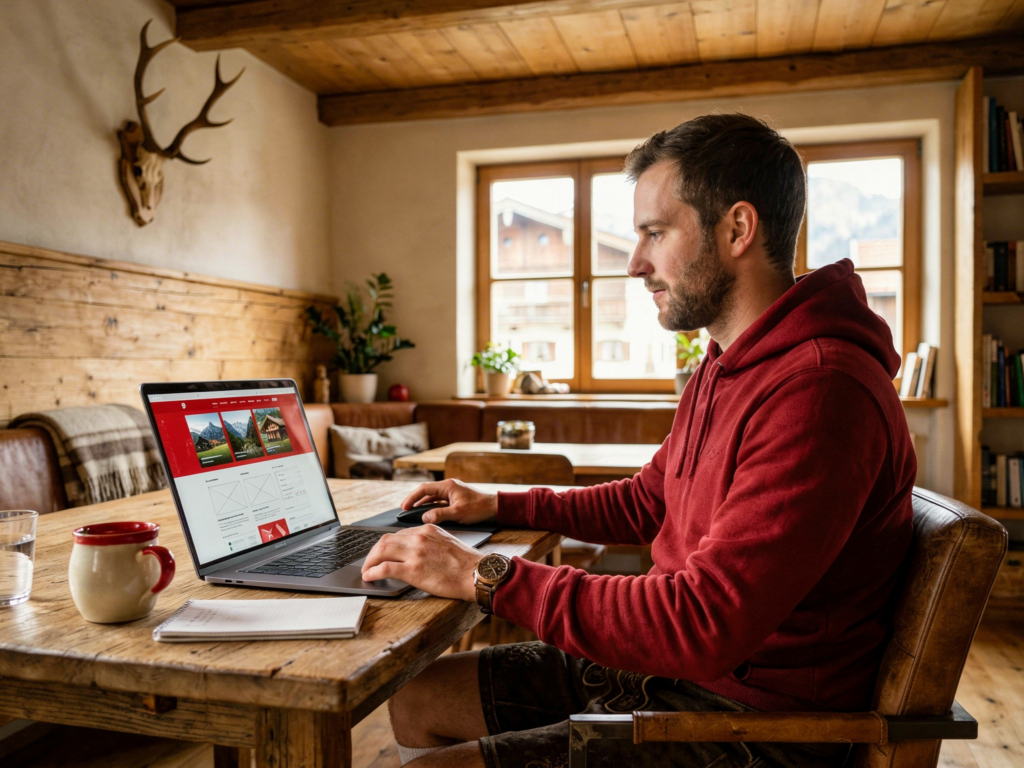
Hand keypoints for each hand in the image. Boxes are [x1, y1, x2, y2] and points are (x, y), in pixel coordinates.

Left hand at [360, 525, 482, 600]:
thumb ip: (431, 543)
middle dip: (374, 552)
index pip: (399, 534)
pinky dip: (373, 572)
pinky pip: (384, 568)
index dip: (387, 545)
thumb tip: (419, 554)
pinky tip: (370, 576)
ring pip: (381, 550)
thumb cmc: (467, 564)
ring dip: (370, 561)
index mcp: (428, 529)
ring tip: (367, 570)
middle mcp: (419, 537)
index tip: (383, 553)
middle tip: (370, 562)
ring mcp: (415, 552)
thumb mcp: (447, 544)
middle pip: (386, 540)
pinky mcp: (413, 569)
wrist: (477, 574)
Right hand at [401, 479, 497, 525]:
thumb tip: (424, 517)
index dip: (412, 497)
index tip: (404, 506)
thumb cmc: (479, 508)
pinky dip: (431, 506)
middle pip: (426, 491)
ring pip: (432, 497)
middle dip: (415, 500)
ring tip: (412, 512)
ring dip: (422, 503)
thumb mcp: (458, 513)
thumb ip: (440, 515)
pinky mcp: (455, 498)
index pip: (424, 489)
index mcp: (448, 486)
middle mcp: (449, 486)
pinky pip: (439, 501)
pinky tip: (427, 513)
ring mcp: (452, 492)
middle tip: (404, 509)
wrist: (494, 508)